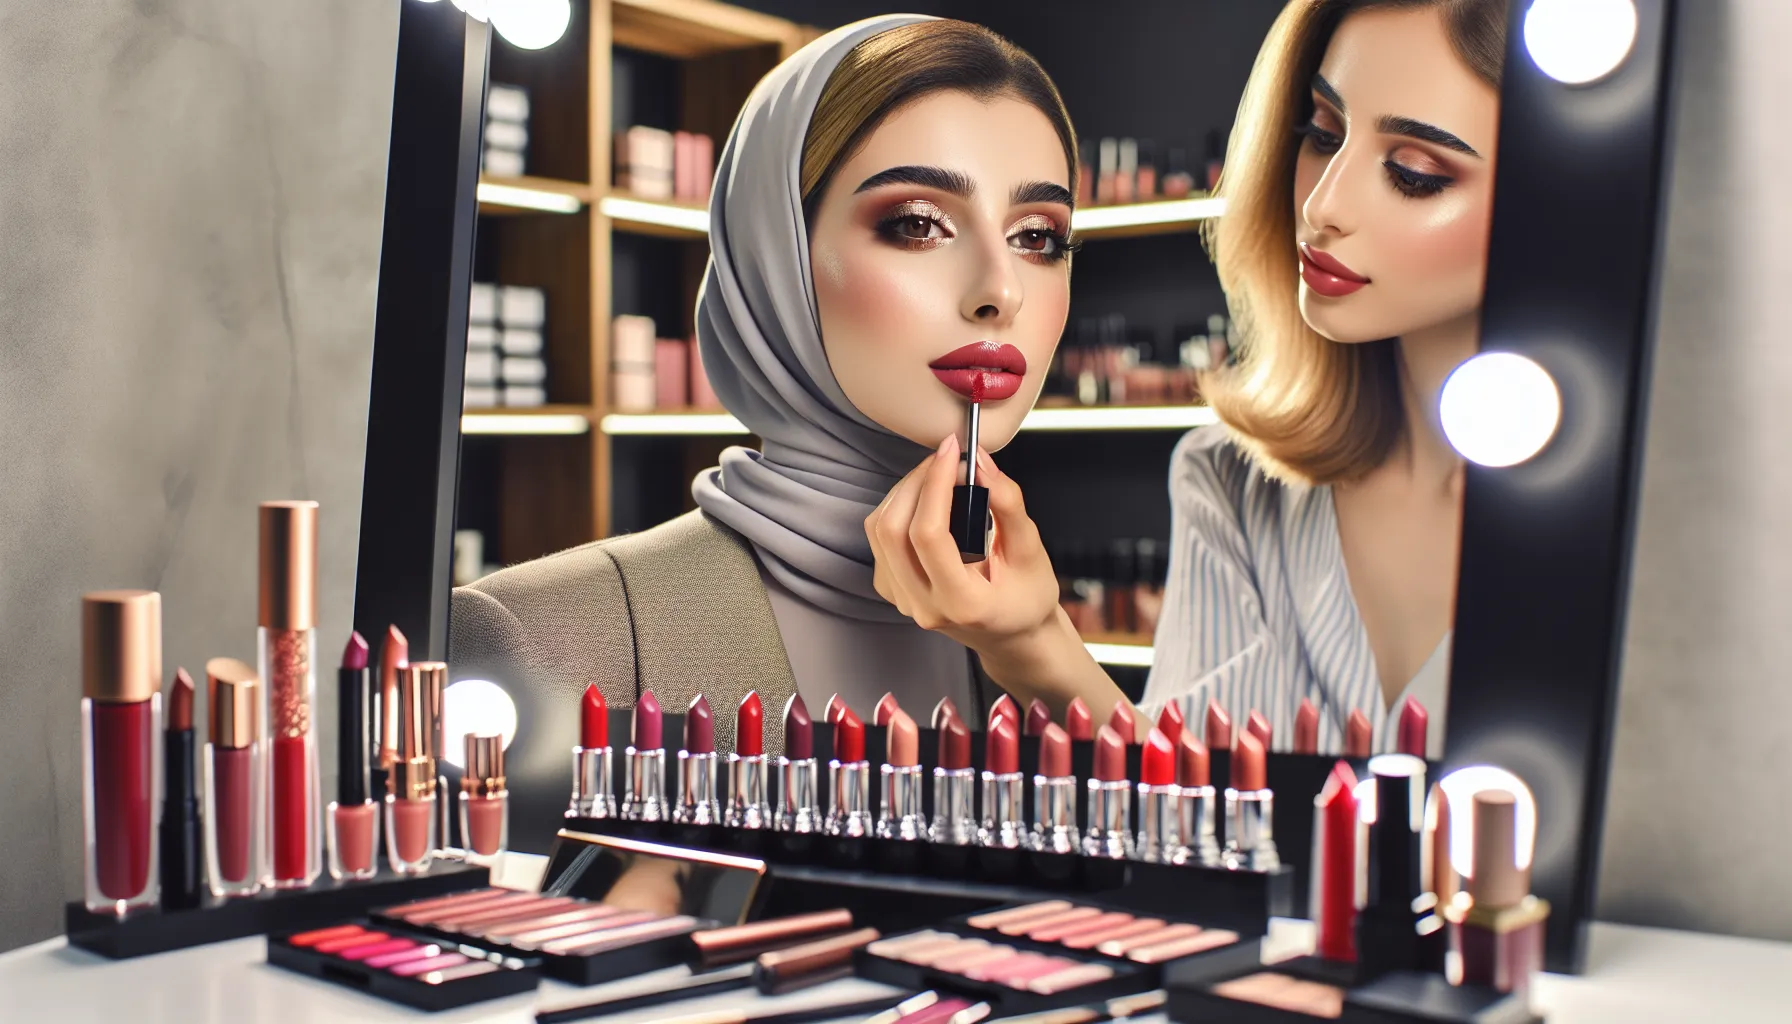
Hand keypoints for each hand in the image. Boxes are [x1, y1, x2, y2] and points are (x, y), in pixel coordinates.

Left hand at [865, 433, 1060, 655]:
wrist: (1012, 635)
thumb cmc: (1027, 596)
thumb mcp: (1032, 551)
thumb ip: (1008, 504)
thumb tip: (979, 461)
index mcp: (962, 603)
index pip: (928, 535)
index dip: (935, 483)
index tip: (953, 452)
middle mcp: (924, 607)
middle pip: (893, 530)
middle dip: (916, 481)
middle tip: (945, 458)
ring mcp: (903, 602)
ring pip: (879, 532)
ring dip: (904, 492)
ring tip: (938, 475)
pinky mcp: (892, 591)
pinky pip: (879, 541)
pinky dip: (899, 510)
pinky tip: (927, 503)